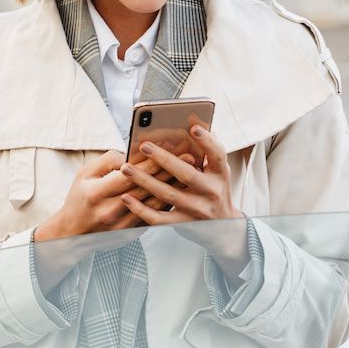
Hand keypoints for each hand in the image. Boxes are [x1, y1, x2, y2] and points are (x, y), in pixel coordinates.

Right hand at [33, 149, 194, 243]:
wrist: (72, 232)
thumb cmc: (79, 198)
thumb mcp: (85, 174)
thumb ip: (108, 160)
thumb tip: (133, 152)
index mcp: (97, 193)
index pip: (130, 175)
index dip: (152, 162)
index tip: (171, 149)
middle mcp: (110, 210)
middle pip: (147, 189)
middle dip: (170, 172)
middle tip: (191, 159)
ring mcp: (122, 224)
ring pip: (154, 204)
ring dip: (174, 188)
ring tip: (191, 174)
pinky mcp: (131, 232)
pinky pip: (154, 216)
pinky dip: (167, 203)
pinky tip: (180, 192)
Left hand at [118, 123, 247, 270]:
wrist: (222, 225)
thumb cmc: (213, 189)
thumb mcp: (216, 170)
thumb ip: (205, 150)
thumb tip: (191, 121)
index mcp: (220, 174)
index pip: (218, 155)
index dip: (207, 141)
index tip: (193, 127)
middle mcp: (211, 191)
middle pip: (187, 175)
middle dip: (164, 159)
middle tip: (144, 146)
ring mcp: (197, 209)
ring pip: (168, 195)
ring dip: (145, 181)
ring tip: (126, 168)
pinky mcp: (183, 223)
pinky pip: (159, 218)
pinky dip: (141, 209)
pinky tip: (126, 197)